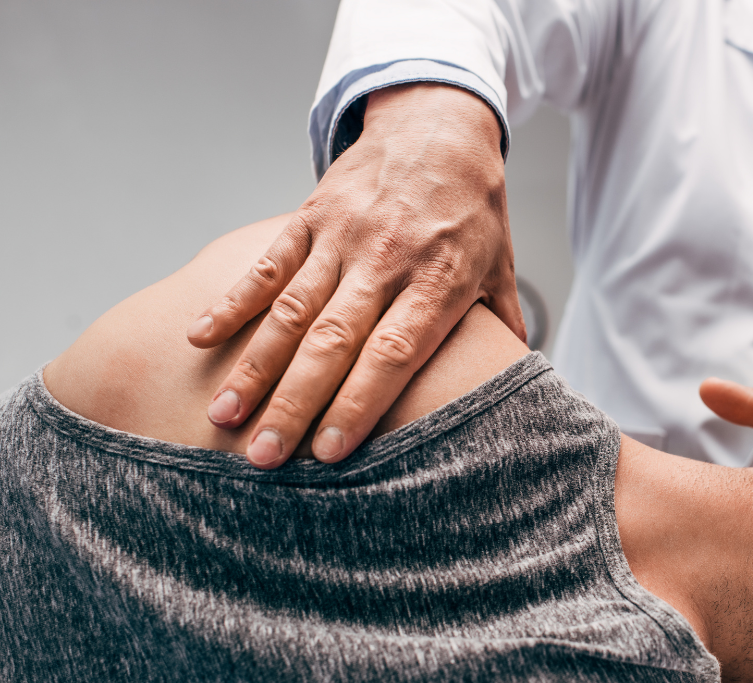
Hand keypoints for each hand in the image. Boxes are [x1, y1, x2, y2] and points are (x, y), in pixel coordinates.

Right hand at [186, 84, 523, 467]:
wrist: (439, 124)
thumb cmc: (473, 206)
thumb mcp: (499, 265)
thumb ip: (500, 325)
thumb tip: (519, 384)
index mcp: (438, 281)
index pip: (394, 353)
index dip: (358, 403)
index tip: (329, 452)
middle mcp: (387, 261)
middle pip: (333, 342)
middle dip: (295, 404)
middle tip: (261, 456)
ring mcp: (344, 237)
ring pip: (291, 310)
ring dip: (254, 367)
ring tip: (223, 417)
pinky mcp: (311, 217)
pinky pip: (268, 264)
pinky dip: (233, 301)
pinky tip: (201, 337)